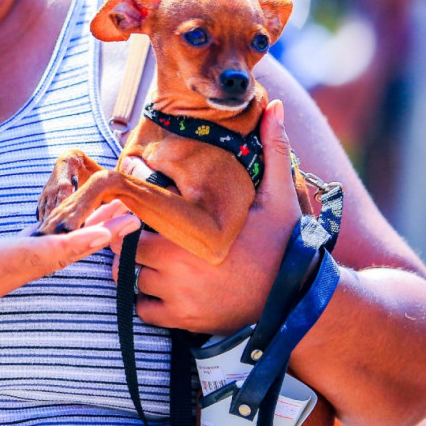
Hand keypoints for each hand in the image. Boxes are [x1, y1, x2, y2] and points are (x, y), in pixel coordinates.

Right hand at [0, 193, 140, 338]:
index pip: (34, 254)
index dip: (70, 243)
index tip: (104, 234)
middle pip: (54, 257)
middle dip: (93, 238)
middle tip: (131, 219)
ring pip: (46, 259)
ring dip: (80, 240)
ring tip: (112, 224)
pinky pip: (31, 260)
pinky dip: (56, 245)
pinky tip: (69, 233)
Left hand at [110, 100, 301, 333]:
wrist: (300, 301)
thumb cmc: (286, 245)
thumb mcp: (280, 196)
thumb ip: (272, 149)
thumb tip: (275, 105)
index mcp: (192, 232)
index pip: (135, 217)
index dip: (133, 212)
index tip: (143, 209)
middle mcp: (178, 266)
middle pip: (126, 249)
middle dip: (130, 240)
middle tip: (146, 233)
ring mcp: (179, 296)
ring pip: (130, 280)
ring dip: (137, 270)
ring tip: (158, 258)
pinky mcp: (183, 321)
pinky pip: (143, 310)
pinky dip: (147, 301)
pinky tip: (166, 286)